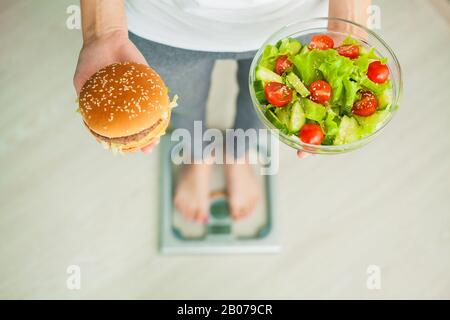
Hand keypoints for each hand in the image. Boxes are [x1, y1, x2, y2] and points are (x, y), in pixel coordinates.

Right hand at [74, 30, 158, 152]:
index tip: (125, 151)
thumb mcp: (82, 82)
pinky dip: (161, 108)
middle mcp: (127, 103)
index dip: (123, 142)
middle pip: (138, 126)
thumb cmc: (91, 60)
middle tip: (146, 150)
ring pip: (150, 116)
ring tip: (155, 140)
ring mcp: (139, 95)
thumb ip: (84, 100)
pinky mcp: (149, 83)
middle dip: (142, 141)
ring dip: (154, 130)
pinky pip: (157, 98)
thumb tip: (88, 121)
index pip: (119, 129)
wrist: (105, 38)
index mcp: (112, 107)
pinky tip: (163, 118)